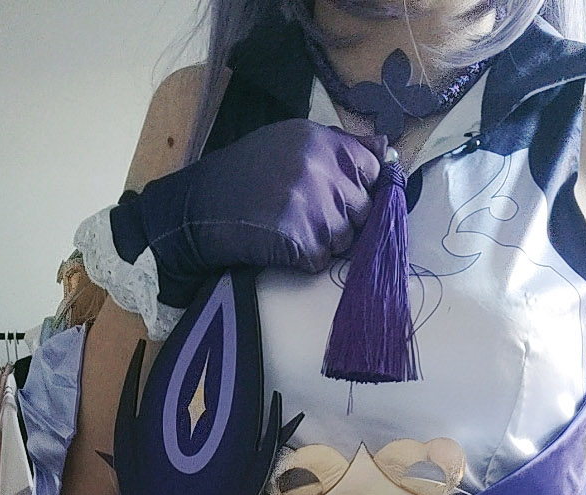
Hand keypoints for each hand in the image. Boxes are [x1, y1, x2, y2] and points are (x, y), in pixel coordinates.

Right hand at [110, 120, 383, 306]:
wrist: (199, 210)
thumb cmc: (243, 175)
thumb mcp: (290, 142)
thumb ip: (340, 145)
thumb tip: (386, 151)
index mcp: (320, 142)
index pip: (373, 168)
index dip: (362, 186)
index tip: (343, 194)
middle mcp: (320, 171)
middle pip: (363, 209)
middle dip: (343, 218)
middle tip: (308, 216)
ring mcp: (312, 209)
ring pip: (346, 239)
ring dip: (324, 242)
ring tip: (291, 229)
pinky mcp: (301, 243)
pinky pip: (321, 261)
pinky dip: (305, 261)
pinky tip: (282, 245)